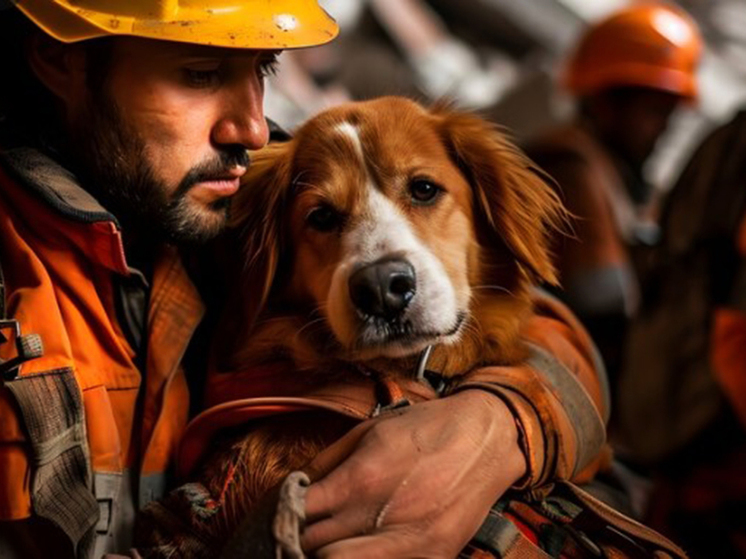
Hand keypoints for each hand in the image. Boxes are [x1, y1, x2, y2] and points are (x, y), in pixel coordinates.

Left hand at [301, 390, 526, 558]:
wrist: (486, 438)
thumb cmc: (426, 429)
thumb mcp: (368, 431)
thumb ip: (325, 462)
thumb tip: (293, 487)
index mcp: (358, 479)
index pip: (297, 516)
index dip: (284, 517)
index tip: (286, 516)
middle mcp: (378, 516)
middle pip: (313, 548)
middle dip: (303, 540)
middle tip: (305, 531)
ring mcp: (406, 543)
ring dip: (328, 555)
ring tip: (332, 541)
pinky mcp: (431, 557)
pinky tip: (364, 546)